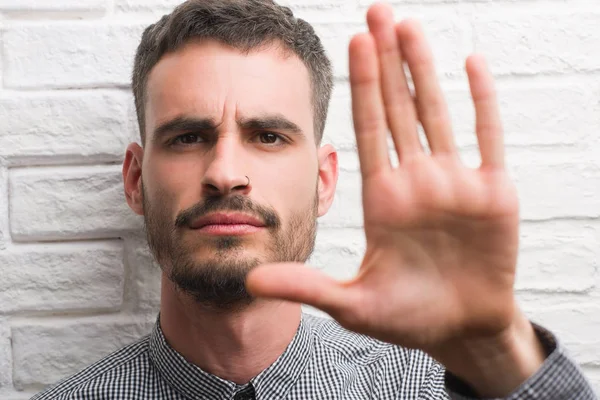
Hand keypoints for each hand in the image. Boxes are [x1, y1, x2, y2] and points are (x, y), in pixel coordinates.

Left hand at [247, 2, 540, 394]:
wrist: (461, 330)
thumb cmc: (409, 318)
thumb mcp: (352, 304)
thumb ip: (306, 286)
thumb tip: (249, 281)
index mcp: (382, 199)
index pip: (368, 129)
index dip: (361, 86)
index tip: (352, 42)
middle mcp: (416, 182)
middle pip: (398, 109)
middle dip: (386, 61)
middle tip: (376, 11)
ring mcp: (454, 183)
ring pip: (437, 112)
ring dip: (424, 69)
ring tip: (409, 26)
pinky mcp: (492, 193)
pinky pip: (487, 137)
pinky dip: (481, 100)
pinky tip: (470, 63)